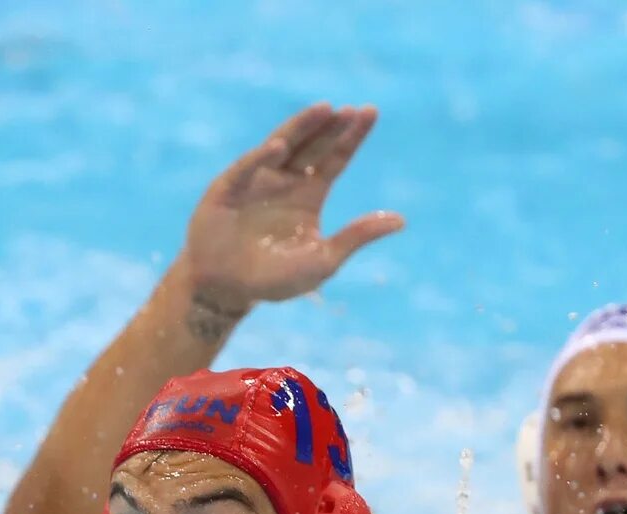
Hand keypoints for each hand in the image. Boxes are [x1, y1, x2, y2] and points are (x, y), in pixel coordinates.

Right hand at [179, 104, 403, 317]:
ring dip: (301, 126)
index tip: (370, 111)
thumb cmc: (273, 280)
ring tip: (323, 110)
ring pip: (282, 144)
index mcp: (309, 195)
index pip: (335, 158)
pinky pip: (245, 168)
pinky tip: (280, 147)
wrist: (225, 291)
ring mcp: (255, 181)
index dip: (352, 136)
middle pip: (313, 145)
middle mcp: (284, 181)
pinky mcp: (226, 189)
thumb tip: (401, 220)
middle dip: (331, 126)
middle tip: (350, 110)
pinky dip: (261, 156)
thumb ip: (356, 237)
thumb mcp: (323, 260)